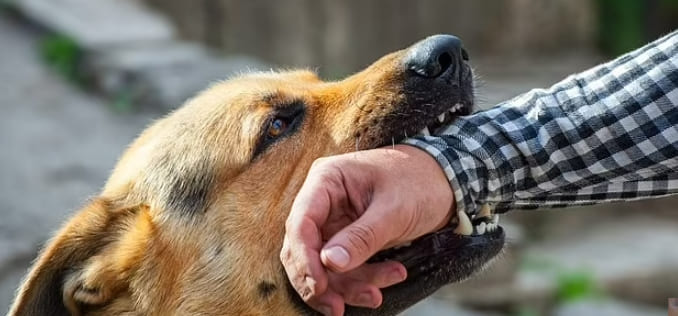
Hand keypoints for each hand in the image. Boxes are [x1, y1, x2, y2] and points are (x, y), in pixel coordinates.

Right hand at [280, 145, 453, 314]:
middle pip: (305, 248)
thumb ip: (362, 237)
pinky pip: (345, 267)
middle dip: (321, 281)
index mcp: (327, 180)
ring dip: (348, 285)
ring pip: (325, 265)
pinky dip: (363, 279)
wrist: (445, 181)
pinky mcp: (348, 237)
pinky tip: (390, 276)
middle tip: (337, 307)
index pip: (300, 223)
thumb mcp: (394, 209)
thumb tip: (329, 263)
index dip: (304, 259)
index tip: (319, 286)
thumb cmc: (420, 181)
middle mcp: (324, 200)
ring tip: (377, 293)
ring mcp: (335, 220)